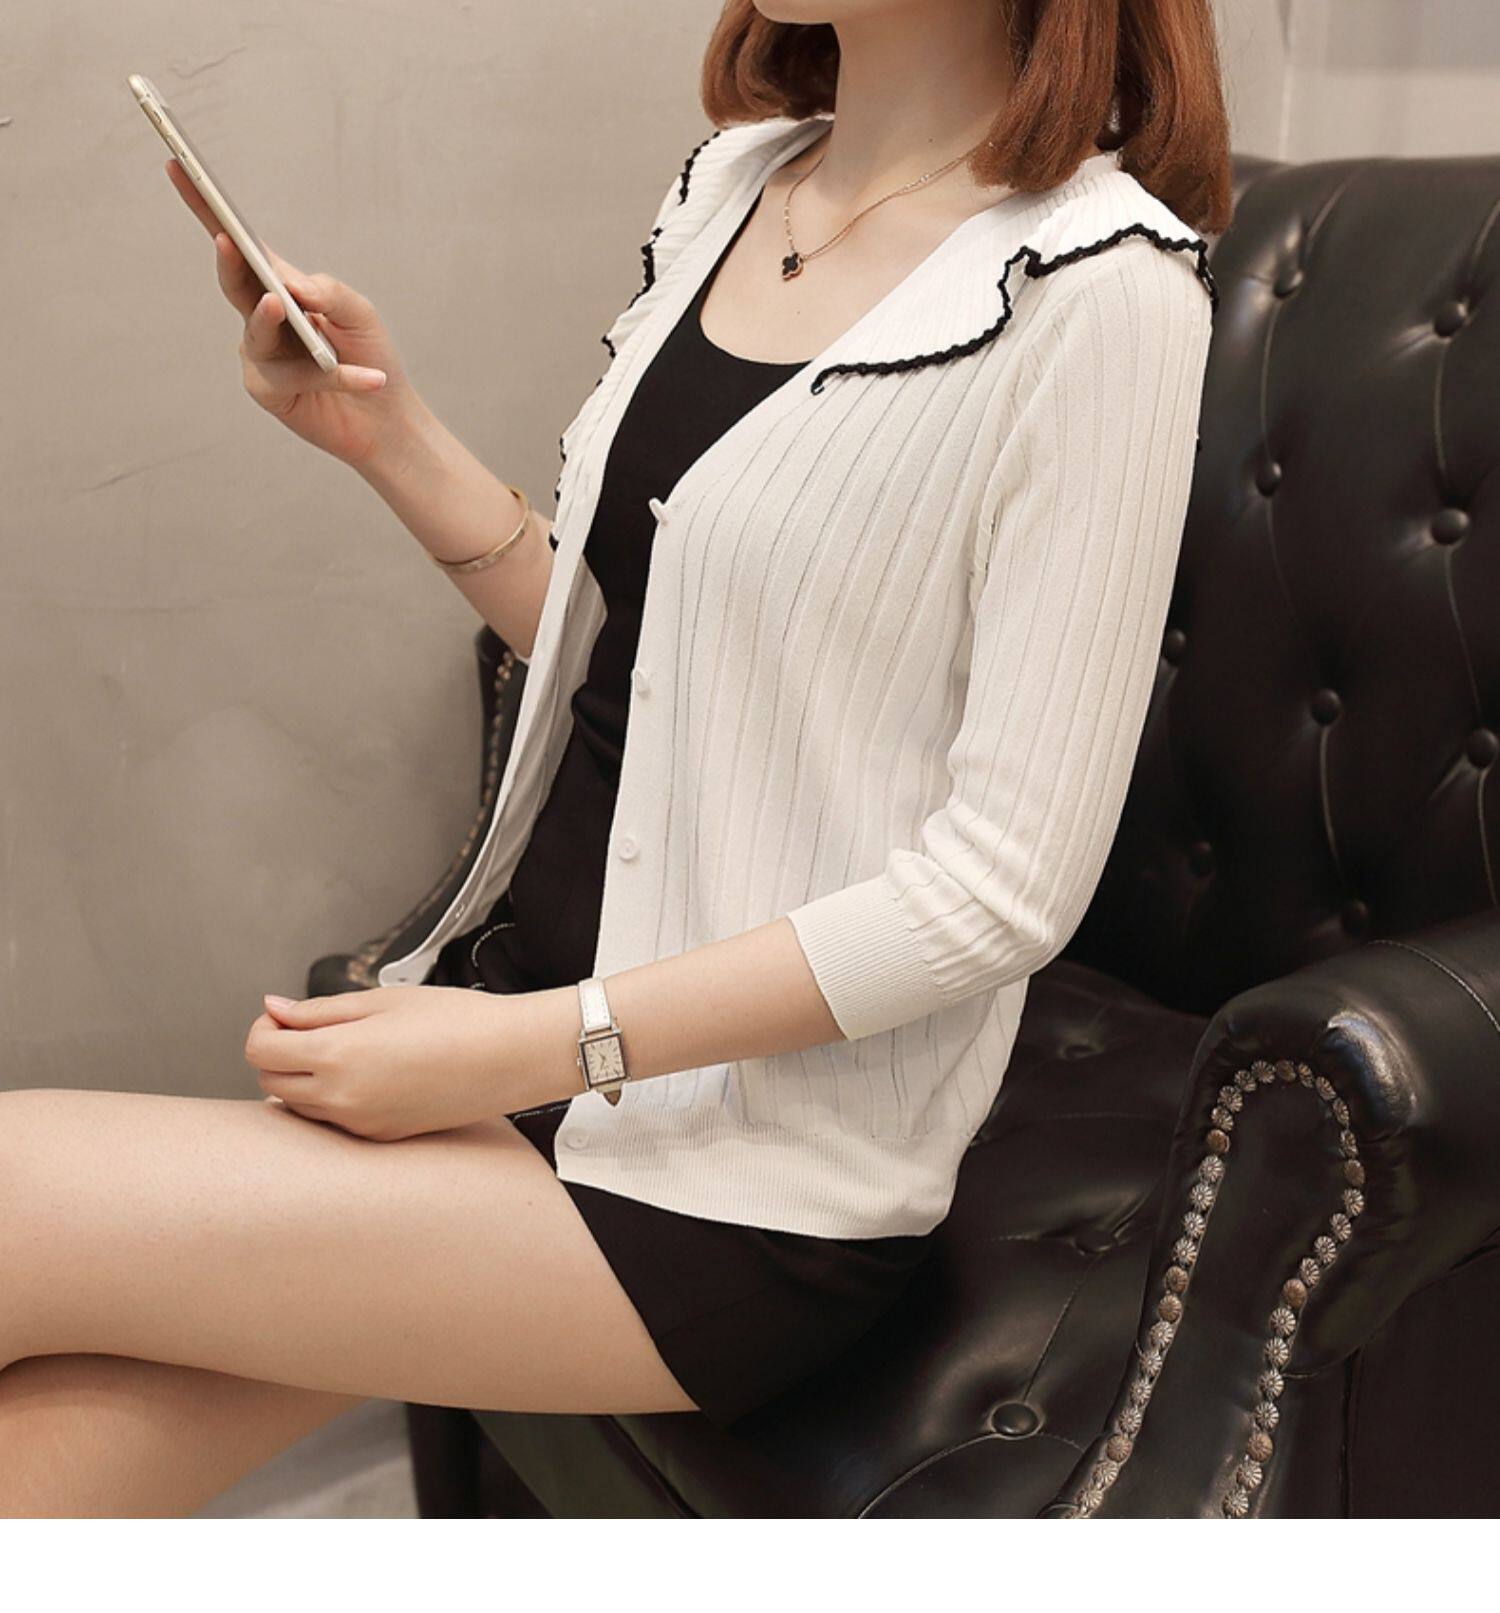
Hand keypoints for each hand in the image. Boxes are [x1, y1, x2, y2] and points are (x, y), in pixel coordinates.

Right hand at [165, 157, 423, 469]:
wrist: (386, 417)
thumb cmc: (370, 355)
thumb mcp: (360, 314)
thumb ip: (329, 292)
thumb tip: (291, 284)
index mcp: (280, 284)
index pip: (239, 243)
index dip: (205, 206)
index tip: (179, 164)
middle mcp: (261, 316)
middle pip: (232, 280)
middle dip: (227, 258)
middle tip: (226, 239)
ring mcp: (259, 354)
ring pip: (258, 332)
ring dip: (272, 320)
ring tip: (282, 304)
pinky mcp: (267, 391)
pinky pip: (292, 376)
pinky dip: (334, 375)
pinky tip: (368, 379)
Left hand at [243, 985, 576, 1140]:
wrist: (510, 1057)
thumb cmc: (456, 1019)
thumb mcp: (382, 1001)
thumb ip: (320, 1009)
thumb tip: (276, 1009)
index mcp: (338, 1055)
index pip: (260, 1051)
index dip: (264, 1027)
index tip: (286, 1015)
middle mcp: (342, 1098)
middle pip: (270, 1082)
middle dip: (279, 1054)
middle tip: (311, 1029)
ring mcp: (360, 1123)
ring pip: (298, 1107)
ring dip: (302, 1079)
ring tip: (345, 1050)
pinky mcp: (381, 1136)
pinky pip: (333, 1121)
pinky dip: (332, 1098)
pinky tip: (368, 1074)